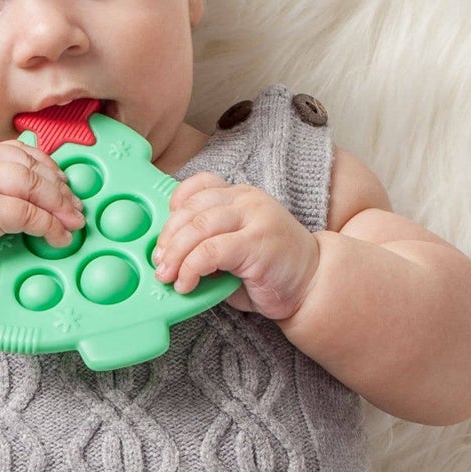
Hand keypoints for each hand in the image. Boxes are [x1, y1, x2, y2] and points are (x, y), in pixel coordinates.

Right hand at [0, 138, 84, 275]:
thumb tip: (19, 198)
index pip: (19, 151)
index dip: (47, 167)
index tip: (62, 184)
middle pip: (32, 165)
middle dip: (60, 186)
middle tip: (76, 205)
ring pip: (35, 185)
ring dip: (60, 205)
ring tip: (74, 222)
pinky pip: (29, 213)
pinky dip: (49, 226)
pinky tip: (58, 237)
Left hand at [150, 174, 321, 321]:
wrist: (312, 285)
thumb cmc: (269, 272)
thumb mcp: (232, 250)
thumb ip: (206, 244)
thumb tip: (167, 256)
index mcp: (240, 196)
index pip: (198, 185)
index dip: (174, 208)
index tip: (164, 237)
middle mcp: (247, 200)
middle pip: (192, 208)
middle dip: (168, 238)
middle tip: (159, 264)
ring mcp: (254, 218)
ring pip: (199, 227)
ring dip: (176, 255)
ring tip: (168, 277)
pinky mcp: (257, 242)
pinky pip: (212, 250)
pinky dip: (192, 268)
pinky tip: (187, 284)